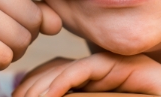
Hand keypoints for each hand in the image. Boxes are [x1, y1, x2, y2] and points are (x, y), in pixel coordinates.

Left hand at [13, 52, 160, 96]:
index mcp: (92, 84)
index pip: (52, 75)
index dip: (31, 85)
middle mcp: (101, 72)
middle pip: (55, 68)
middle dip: (32, 84)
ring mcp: (115, 67)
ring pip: (69, 67)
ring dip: (45, 84)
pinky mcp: (129, 67)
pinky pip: (90, 67)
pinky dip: (67, 80)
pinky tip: (53, 95)